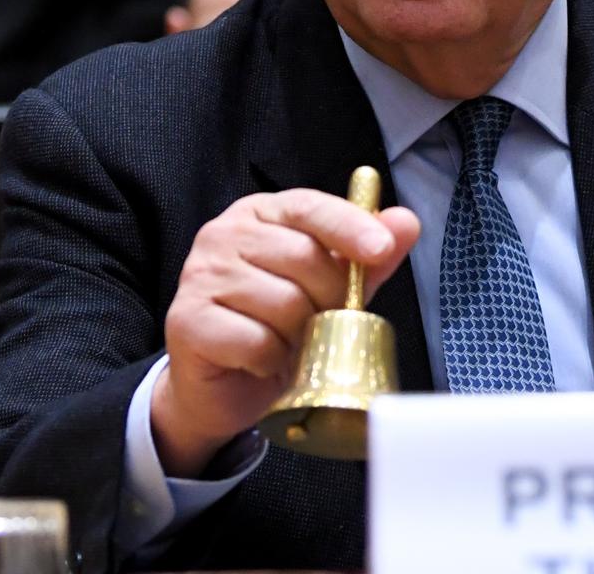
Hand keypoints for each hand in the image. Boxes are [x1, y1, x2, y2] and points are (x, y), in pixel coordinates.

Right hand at [150, 188, 419, 475]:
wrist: (220, 387)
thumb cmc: (275, 328)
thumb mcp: (328, 290)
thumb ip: (364, 258)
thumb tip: (406, 222)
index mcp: (260, 214)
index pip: (309, 206)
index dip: (348, 226)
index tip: (381, 249)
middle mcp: (224, 234)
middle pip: (303, 257)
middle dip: (328, 299)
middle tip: (322, 324)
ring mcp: (200, 274)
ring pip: (283, 302)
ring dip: (299, 335)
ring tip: (290, 344)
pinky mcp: (187, 320)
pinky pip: (256, 341)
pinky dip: (271, 360)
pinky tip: (263, 362)